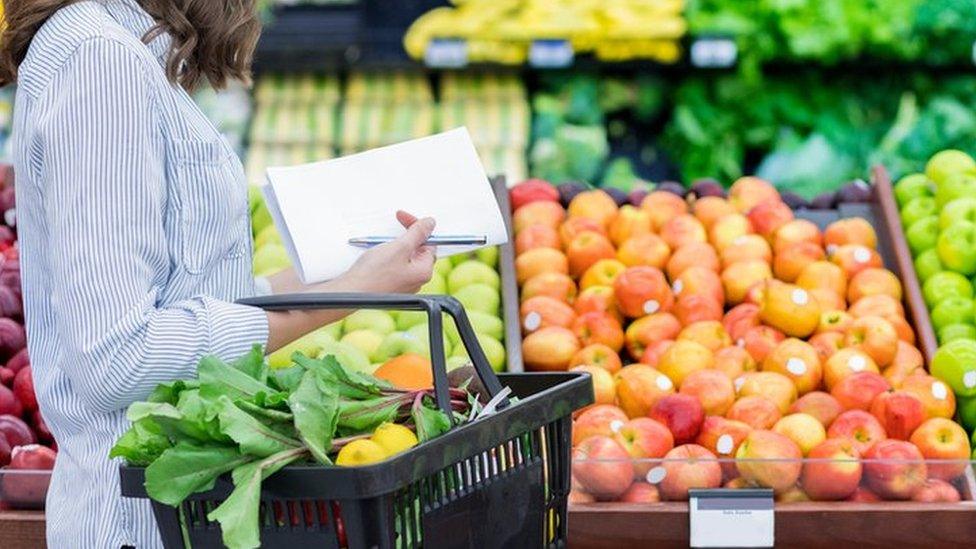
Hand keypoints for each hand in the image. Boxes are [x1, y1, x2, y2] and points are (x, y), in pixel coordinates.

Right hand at [264, 211, 435, 350]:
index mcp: (423, 271)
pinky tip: (376, 255)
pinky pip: (393, 266)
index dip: (416, 227)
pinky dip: (386, 256)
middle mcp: (416, 280)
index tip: (403, 218)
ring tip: (381, 243)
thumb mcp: (399, 247)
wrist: (351, 293)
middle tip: (391, 230)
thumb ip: (417, 233)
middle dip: (405, 236)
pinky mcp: (389, 286)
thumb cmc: (374, 273)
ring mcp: (403, 285)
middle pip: (417, 250)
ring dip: (394, 245)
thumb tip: (430, 223)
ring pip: (403, 258)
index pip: (428, 242)